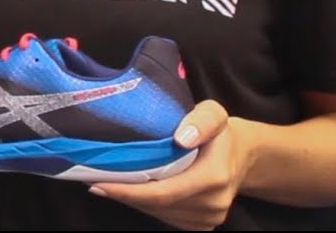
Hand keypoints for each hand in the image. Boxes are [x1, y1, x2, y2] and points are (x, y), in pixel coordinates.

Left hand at [91, 100, 252, 230]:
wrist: (241, 156)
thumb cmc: (220, 133)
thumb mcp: (214, 114)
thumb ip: (201, 120)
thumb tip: (182, 138)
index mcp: (214, 178)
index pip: (162, 192)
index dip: (128, 191)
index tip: (98, 183)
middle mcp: (213, 203)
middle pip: (156, 205)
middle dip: (123, 194)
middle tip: (94, 179)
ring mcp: (209, 218)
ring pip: (159, 213)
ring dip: (133, 200)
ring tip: (109, 182)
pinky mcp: (203, 224)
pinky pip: (167, 218)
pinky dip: (147, 205)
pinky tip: (133, 190)